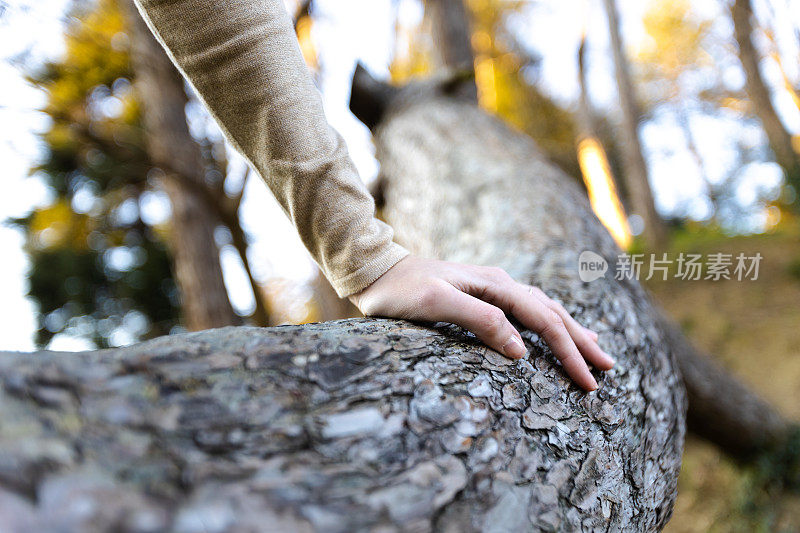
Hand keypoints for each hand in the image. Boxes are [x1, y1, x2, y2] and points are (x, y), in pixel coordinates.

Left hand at [349, 255, 614, 390]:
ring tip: (596, 349)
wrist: (377, 269)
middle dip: (581, 343)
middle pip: (552, 314)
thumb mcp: (436, 305)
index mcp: (495, 286)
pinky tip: (554, 327)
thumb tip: (522, 349)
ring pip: (544, 309)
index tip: (588, 381)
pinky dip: (549, 321)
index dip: (568, 352)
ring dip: (571, 330)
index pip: (543, 322)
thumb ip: (480, 321)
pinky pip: (527, 308)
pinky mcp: (483, 294)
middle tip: (608, 369)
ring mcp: (493, 287)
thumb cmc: (400, 290)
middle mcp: (500, 283)